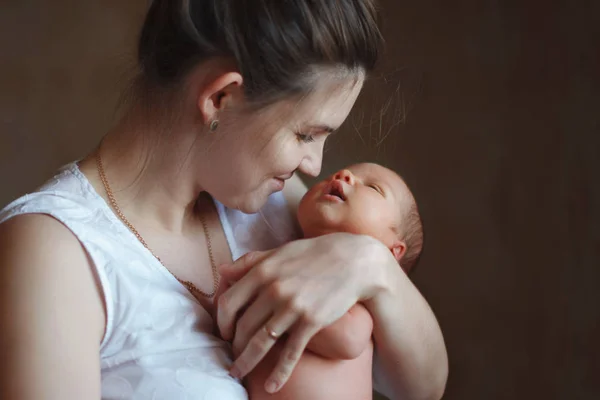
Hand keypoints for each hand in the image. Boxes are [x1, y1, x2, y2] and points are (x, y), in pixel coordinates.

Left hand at [216, 233, 389, 392]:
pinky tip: (272, 386)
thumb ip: (250, 261)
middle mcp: (274, 289)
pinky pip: (290, 353)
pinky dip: (279, 372)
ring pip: (260, 342)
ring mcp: (292, 307)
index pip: (228, 303)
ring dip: (246, 362)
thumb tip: (222, 271)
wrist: (354, 261)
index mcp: (262, 270)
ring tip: (238, 373)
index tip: (225, 331)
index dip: (222, 322)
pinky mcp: (311, 321)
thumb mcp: (280, 251)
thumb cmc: (315, 254)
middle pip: (243, 326)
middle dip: (234, 345)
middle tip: (233, 355)